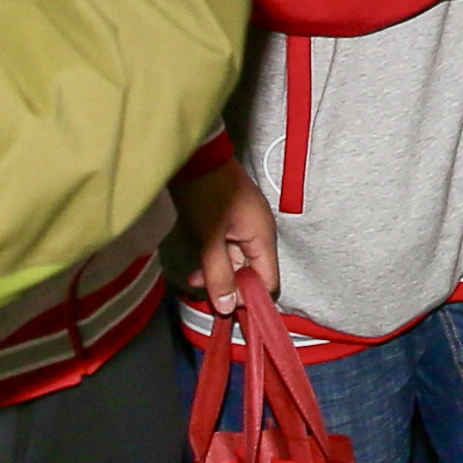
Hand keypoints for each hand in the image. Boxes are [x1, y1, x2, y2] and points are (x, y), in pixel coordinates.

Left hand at [178, 152, 275, 309]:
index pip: (268, 280)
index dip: (249, 296)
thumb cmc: (205, 194)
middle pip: (252, 272)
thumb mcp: (209, 238)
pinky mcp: (230, 220)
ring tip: (195, 282)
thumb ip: (219, 274)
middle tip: (204, 294)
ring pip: (237, 261)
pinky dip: (215, 259)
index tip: (225, 305)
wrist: (194, 155)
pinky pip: (228, 248)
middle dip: (229, 286)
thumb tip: (227, 308)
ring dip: (219, 273)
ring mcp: (244, 225)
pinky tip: (196, 268)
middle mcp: (259, 232)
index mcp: (262, 236)